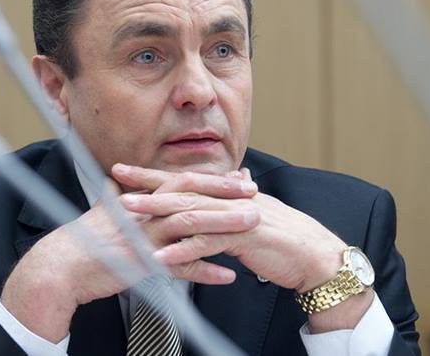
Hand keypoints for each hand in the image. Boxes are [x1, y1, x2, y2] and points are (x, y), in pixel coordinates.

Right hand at [1, 172, 258, 340]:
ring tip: (253, 227)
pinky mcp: (141, 263)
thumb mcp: (102, 209)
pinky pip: (179, 268)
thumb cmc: (81, 239)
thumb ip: (114, 194)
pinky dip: (204, 271)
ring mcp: (144, 237)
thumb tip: (117, 180)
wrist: (61, 265)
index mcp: (140, 199)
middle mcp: (145, 213)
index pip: (182, 182)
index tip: (240, 178)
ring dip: (224, 226)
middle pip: (192, 197)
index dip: (213, 180)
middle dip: (226, 194)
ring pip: (190, 226)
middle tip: (255, 194)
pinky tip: (228, 275)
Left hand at [115, 166, 346, 291]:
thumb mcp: (257, 211)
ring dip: (156, 216)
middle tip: (114, 187)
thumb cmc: (284, 237)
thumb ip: (238, 197)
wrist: (315, 254)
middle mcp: (228, 199)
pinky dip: (182, 251)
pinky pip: (208, 244)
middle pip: (181, 190)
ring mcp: (236, 217)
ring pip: (189, 213)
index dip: (152, 175)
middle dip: (145, 188)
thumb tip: (235, 178)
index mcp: (227, 192)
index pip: (183, 179)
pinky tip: (161, 258)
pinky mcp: (243, 239)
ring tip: (128, 220)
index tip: (123, 171)